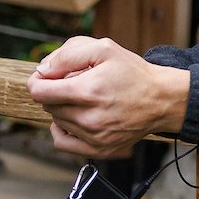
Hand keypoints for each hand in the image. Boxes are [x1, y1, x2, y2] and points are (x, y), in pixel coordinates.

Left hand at [26, 37, 188, 156]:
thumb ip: (68, 55)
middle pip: (48, 105)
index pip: (39, 92)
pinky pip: (62, 142)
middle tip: (75, 83)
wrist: (161, 99)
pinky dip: (61, 129)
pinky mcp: (98, 149)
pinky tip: (73, 119)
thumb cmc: (133, 73)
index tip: (47, 76)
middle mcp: (88, 118)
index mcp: (87, 91)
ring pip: (56, 120)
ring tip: (83, 99)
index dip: (38, 80)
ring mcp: (93, 137)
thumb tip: (43, 70)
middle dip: (55, 91)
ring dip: (62, 108)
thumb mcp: (104, 49)